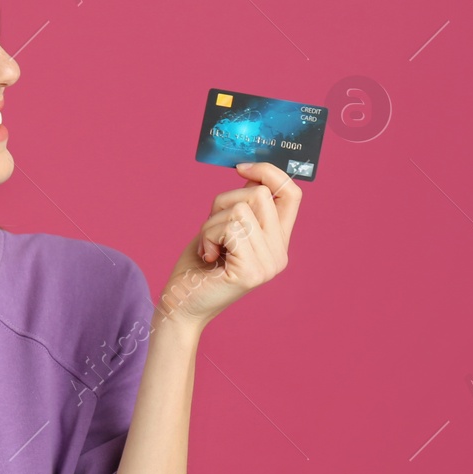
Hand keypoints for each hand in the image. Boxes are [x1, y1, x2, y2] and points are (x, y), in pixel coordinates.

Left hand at [158, 160, 302, 331]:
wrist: (181, 305)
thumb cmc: (197, 267)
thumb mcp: (222, 229)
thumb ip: (242, 207)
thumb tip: (252, 173)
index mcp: (277, 241)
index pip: (292, 194)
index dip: (270, 172)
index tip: (241, 168)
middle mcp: (280, 253)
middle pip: (259, 194)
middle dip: (223, 202)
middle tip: (210, 231)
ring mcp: (269, 264)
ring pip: (240, 209)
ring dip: (211, 223)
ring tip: (208, 247)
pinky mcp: (252, 271)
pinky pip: (229, 227)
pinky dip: (208, 235)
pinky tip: (207, 256)